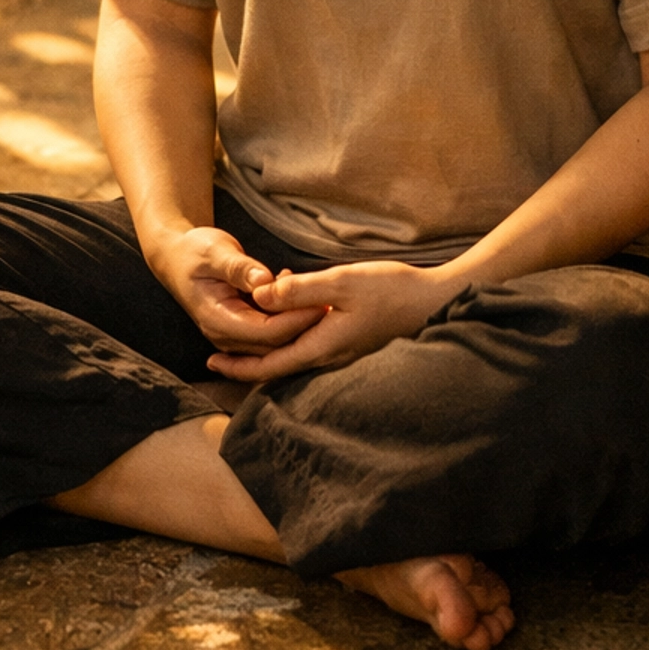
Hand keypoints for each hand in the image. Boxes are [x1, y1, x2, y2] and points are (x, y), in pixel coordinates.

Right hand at [149, 226, 328, 358]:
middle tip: (330, 301)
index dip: (295, 320)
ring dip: (297, 322)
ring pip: (275, 343)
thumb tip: (264, 281)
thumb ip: (239, 268)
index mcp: (218, 319)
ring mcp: (233, 337)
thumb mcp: (215, 251)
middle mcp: (225, 336)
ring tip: (319, 296)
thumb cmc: (194, 251)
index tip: (320, 302)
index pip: (266, 332)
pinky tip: (299, 294)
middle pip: (274, 344)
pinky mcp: (242, 331)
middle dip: (303, 325)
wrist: (177, 258)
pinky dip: (288, 319)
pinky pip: (271, 335)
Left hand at [206, 258, 457, 382]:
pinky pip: (313, 343)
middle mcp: (330, 356)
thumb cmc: (393, 290)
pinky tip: (291, 304)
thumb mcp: (342, 282)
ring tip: (248, 319)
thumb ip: (300, 290)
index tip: (211, 359)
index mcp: (323, 346)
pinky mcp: (353, 341)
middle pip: (279, 366)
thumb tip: (259, 296)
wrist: (437, 300)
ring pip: (295, 353)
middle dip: (247, 358)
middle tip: (217, 349)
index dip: (238, 365)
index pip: (270, 366)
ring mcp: (343, 351)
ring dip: (269, 342)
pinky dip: (292, 331)